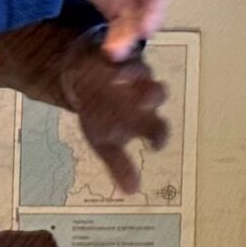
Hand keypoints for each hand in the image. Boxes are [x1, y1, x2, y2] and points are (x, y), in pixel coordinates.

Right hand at [56, 54, 171, 195]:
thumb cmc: (102, 116)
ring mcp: (131, 72)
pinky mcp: (115, 55)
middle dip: (151, 97)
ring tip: (120, 77)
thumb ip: (119, 166)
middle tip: (143, 103)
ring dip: (134, 73)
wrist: (87, 83)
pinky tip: (104, 63)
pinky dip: (112, 58)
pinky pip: (117, 54)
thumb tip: (131, 192)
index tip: (153, 146)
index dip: (158, 136)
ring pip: (140, 71)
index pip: (158, 128)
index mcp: (143, 119)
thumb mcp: (106, 144)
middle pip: (154, 94)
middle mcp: (143, 94)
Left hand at [72, 0, 170, 57]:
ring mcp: (132, 1)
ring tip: (117, 51)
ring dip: (130, 38)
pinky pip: (119, 30)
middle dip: (150, 19)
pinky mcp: (116, 14)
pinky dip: (116, 42)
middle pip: (153, 3)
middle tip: (144, 31)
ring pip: (137, 22)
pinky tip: (110, 51)